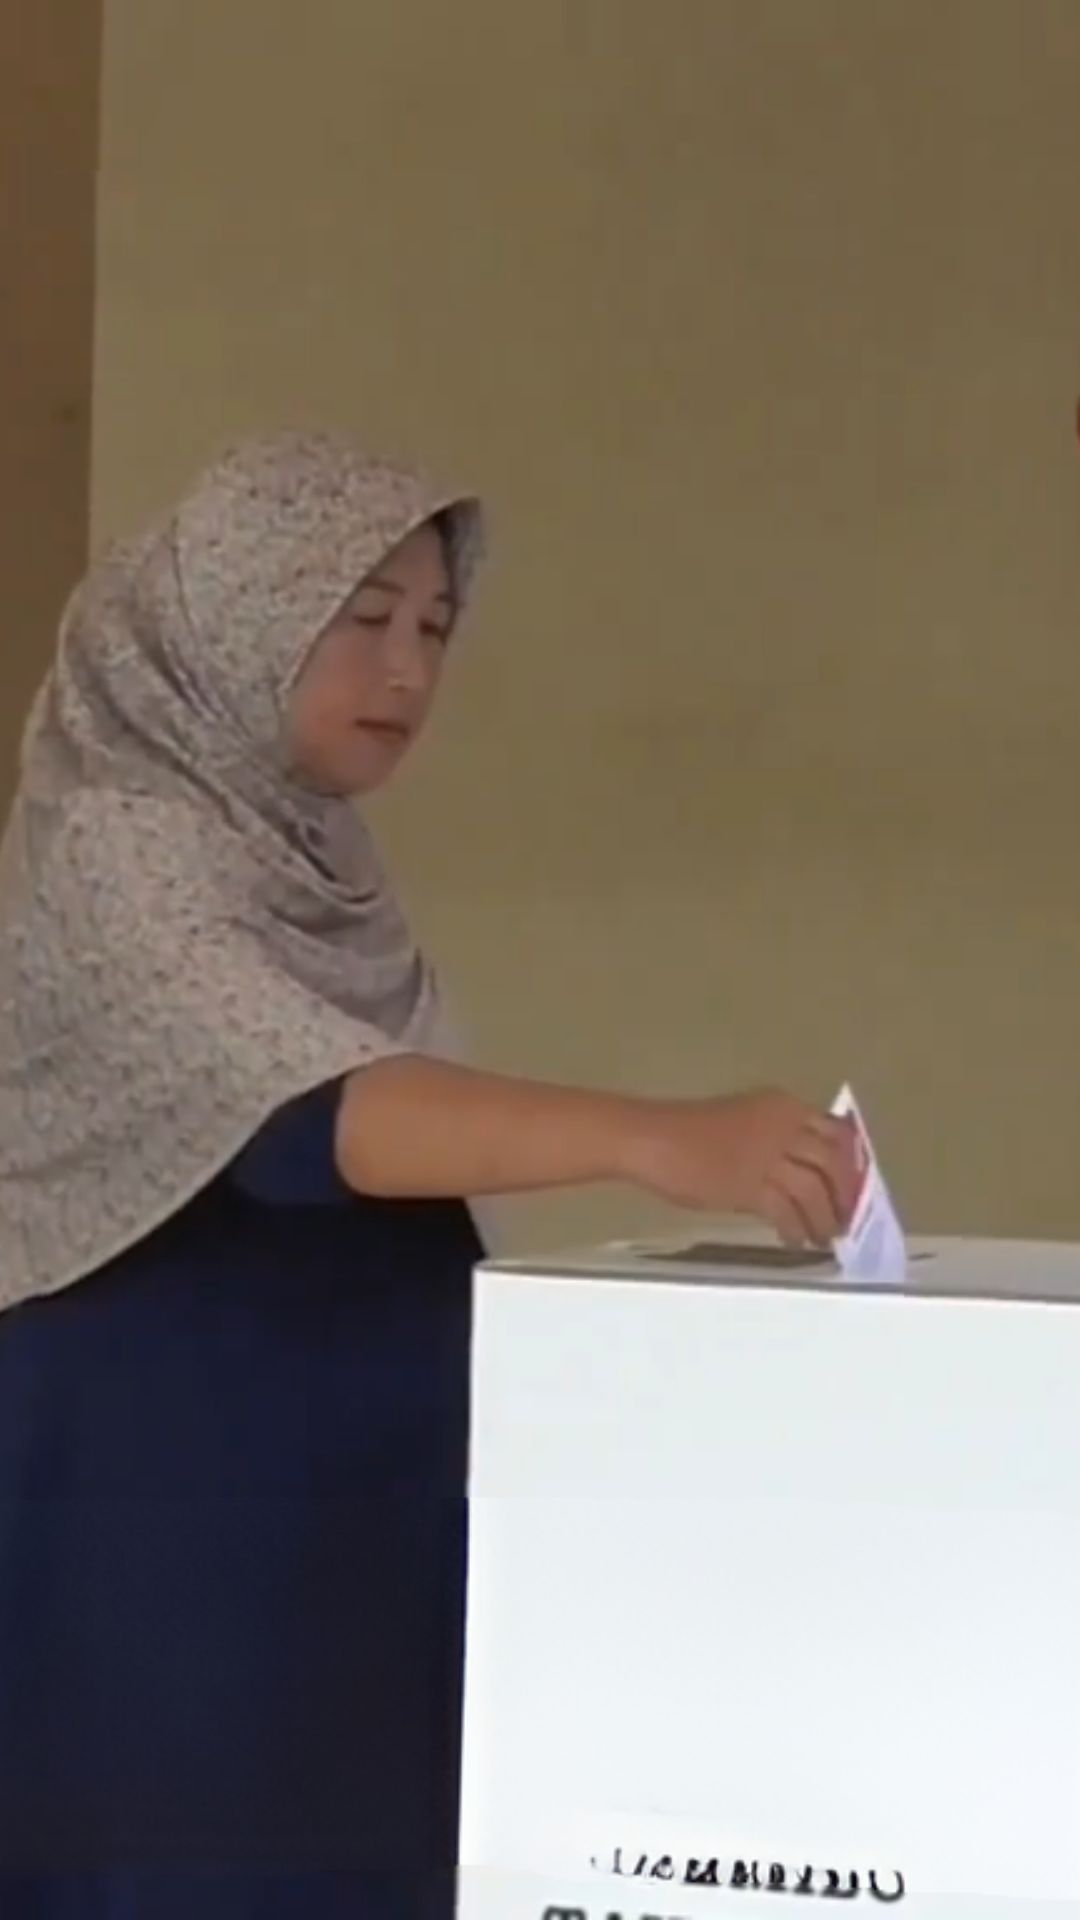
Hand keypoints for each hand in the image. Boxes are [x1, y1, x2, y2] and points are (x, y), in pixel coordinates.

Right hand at [625, 1089, 860, 1247]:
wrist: (653, 1139)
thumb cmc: (690, 1132)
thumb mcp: (745, 1121)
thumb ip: (776, 1138)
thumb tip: (803, 1172)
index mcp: (782, 1105)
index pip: (835, 1133)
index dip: (851, 1164)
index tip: (855, 1187)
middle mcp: (782, 1126)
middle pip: (832, 1162)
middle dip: (845, 1195)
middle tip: (845, 1219)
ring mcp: (767, 1155)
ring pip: (813, 1190)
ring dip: (823, 1218)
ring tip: (823, 1237)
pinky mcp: (749, 1185)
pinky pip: (786, 1211)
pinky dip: (795, 1229)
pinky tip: (794, 1241)